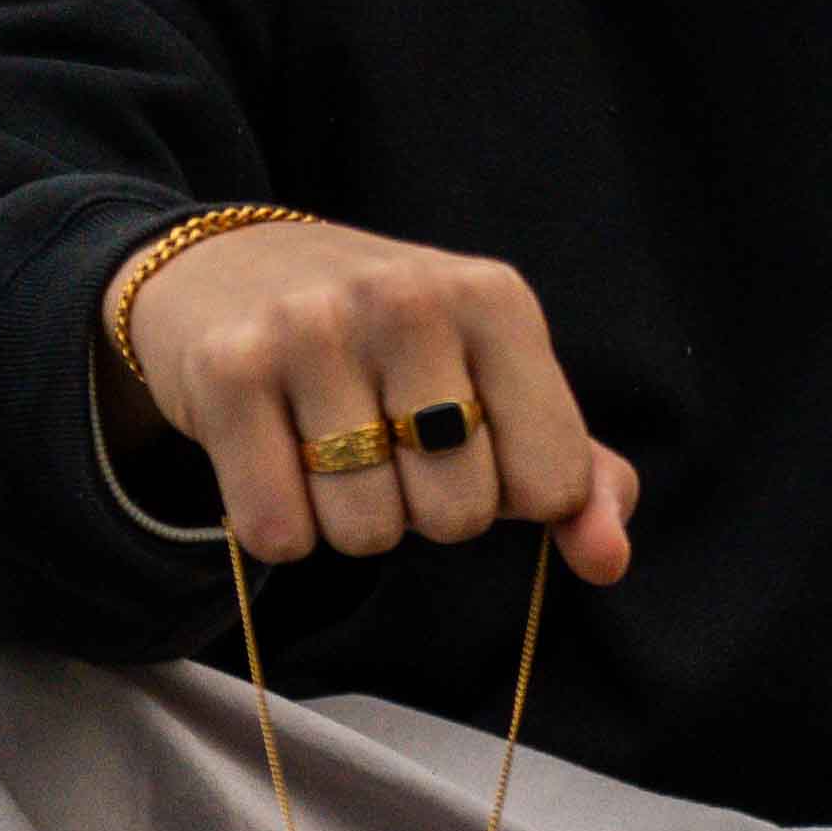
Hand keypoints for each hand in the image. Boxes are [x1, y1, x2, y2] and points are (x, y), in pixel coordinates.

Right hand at [108, 215, 637, 580]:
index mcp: (494, 299)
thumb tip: (607, 559)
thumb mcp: (498, 381)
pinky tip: (271, 458)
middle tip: (384, 444)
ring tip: (324, 445)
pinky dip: (278, 528)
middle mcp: (406, 301)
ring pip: (365, 532)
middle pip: (458, 518)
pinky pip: (277, 531)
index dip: (509, 494)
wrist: (224, 271)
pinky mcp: (228, 372)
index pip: (552, 485)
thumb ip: (578, 474)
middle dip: (424, 508)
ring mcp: (311, 330)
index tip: (469, 447)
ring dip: (347, 519)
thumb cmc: (386, 348)